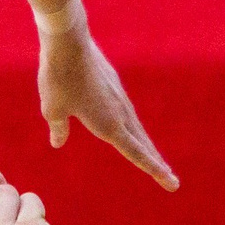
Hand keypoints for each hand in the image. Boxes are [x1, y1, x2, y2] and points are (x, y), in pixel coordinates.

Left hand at [40, 33, 178, 190]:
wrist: (68, 40)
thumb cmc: (58, 78)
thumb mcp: (52, 109)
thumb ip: (58, 128)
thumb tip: (57, 142)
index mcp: (109, 124)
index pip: (136, 153)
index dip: (154, 169)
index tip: (173, 184)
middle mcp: (120, 112)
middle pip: (141, 142)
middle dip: (155, 161)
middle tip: (170, 179)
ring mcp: (118, 95)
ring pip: (134, 125)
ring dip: (144, 143)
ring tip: (152, 156)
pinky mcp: (113, 82)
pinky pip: (124, 109)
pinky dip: (129, 123)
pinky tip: (124, 123)